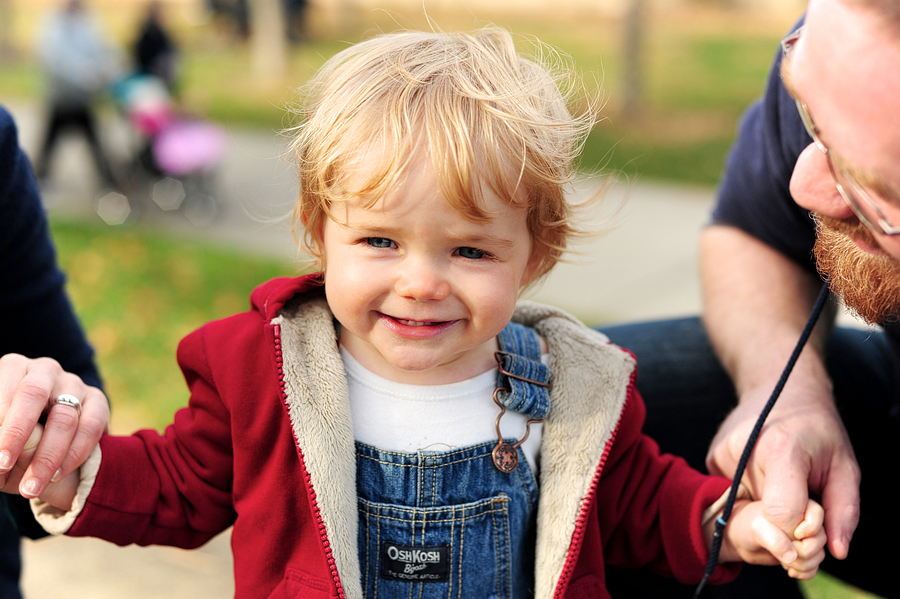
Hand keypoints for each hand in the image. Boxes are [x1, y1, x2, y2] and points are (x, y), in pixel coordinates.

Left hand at [0, 354, 108, 497]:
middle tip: (3, 466)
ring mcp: (74, 383)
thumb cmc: (11, 438)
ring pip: (65, 416)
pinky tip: (57, 475)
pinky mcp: (97, 399)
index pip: (3, 392)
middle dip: (17, 434)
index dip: (0, 426)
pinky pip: (90, 426)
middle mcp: (44, 370)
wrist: (47, 440)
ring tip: (30, 487)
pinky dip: (74, 454)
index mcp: (12, 368)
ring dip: (47, 456)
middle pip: (33, 394)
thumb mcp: (0, 439)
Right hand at [706, 387, 859, 559]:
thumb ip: (843, 511)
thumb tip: (836, 552)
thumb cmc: (818, 430)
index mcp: (781, 449)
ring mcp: (722, 452)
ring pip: (745, 506)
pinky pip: (732, 493)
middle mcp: (743, 449)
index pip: (781, 514)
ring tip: (779, 477)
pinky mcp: (711, 457)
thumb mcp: (845, 466)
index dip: (798, 528)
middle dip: (783, 518)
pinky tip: (762, 468)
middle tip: (799, 493)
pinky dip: (749, 491)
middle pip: (762, 513)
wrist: (780, 387)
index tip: (810, 522)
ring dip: (765, 504)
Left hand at [723, 499, 826, 579]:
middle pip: (820, 538)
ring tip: (784, 563)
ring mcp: (806, 538)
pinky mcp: (804, 553)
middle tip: (784, 553)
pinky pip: (815, 566)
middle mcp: (805, 520)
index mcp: (797, 504)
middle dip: (804, 552)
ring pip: (819, 555)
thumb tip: (792, 557)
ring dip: (804, 564)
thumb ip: (774, 539)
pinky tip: (790, 571)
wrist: (742, 539)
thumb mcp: (757, 529)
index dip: (809, 528)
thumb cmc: (749, 526)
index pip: (817, 514)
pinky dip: (805, 572)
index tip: (794, 535)